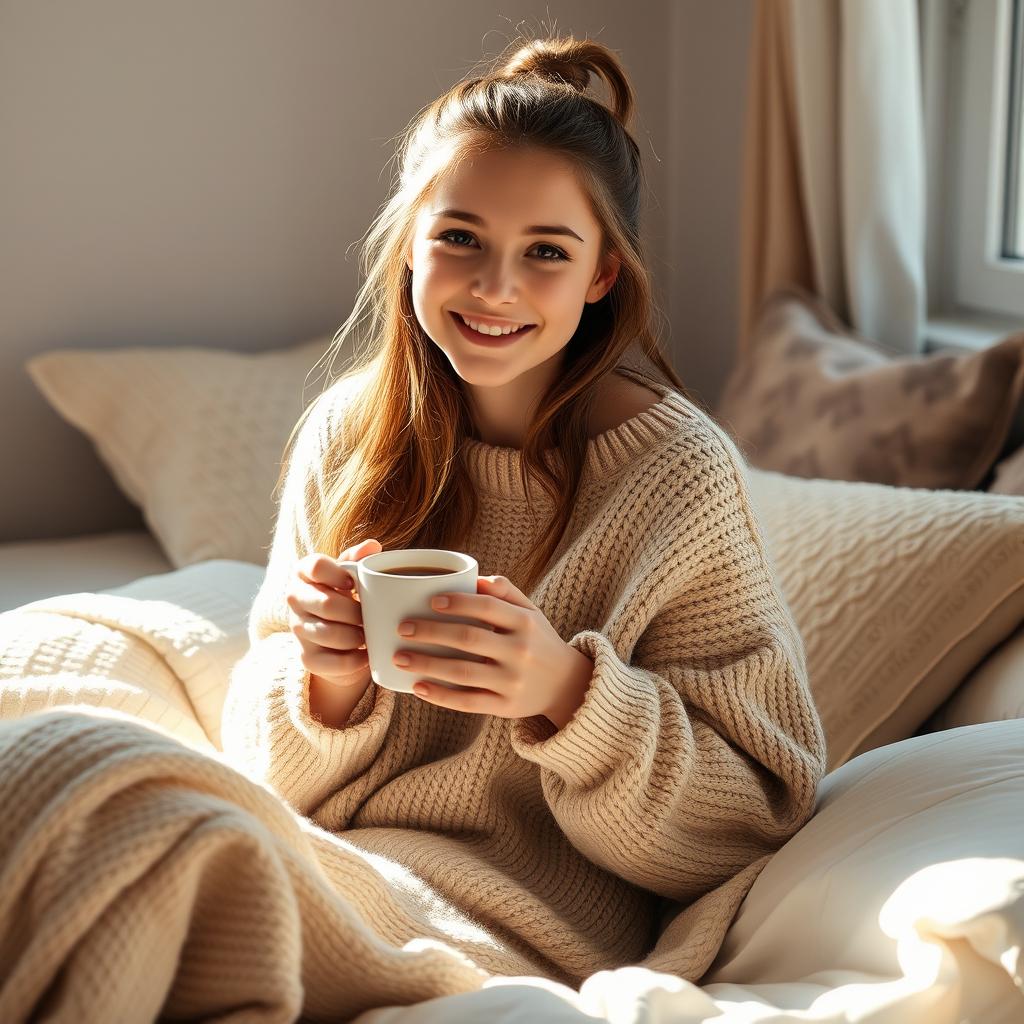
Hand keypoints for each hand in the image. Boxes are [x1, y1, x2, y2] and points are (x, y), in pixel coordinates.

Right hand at [286, 538, 381, 687]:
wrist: (336, 636)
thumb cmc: (346, 595)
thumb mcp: (351, 574)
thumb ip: (358, 560)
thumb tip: (372, 546)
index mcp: (304, 572)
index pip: (316, 566)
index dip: (338, 574)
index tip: (353, 584)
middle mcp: (295, 598)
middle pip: (326, 604)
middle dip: (355, 612)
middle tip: (370, 615)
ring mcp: (298, 629)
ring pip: (330, 634)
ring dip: (357, 636)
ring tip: (369, 634)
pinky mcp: (306, 657)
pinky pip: (333, 662)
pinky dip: (355, 660)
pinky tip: (366, 655)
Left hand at [392, 574, 594, 726]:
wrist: (567, 685)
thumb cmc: (539, 641)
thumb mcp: (531, 612)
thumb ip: (506, 592)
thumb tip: (475, 577)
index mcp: (525, 623)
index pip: (488, 607)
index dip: (458, 602)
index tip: (430, 601)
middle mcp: (520, 652)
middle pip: (468, 639)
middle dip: (431, 632)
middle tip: (403, 627)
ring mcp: (512, 681)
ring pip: (462, 672)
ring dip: (427, 664)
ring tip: (399, 657)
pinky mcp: (505, 707)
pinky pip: (468, 702)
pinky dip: (441, 696)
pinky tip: (417, 687)